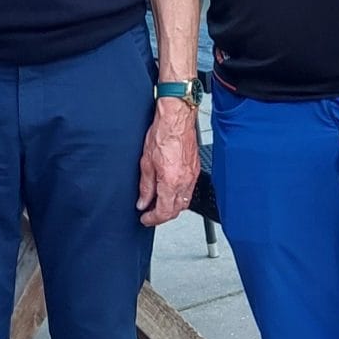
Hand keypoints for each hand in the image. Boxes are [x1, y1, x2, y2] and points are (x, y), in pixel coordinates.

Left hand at [138, 97, 199, 226]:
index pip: (164, 212)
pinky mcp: (195, 169)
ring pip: (184, 202)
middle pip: (176, 210)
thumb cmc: (162, 134)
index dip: (153, 219)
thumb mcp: (146, 163)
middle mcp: (185, 181)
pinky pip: (189, 190)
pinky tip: (170, 190)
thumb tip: (143, 202)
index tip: (145, 219)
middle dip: (162, 216)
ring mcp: (192, 176)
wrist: (176, 118)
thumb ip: (145, 187)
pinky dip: (179, 196)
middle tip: (150, 213)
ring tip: (158, 203)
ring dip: (171, 207)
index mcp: (171, 181)